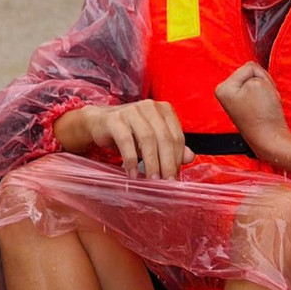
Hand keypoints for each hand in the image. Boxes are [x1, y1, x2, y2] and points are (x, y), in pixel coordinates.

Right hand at [53, 101, 193, 179]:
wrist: (100, 123)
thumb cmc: (131, 133)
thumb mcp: (153, 140)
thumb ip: (172, 148)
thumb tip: (190, 158)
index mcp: (164, 109)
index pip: (177, 136)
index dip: (177, 159)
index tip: (175, 178)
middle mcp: (149, 106)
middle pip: (164, 138)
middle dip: (167, 163)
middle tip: (166, 182)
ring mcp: (132, 110)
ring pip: (147, 139)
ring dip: (151, 162)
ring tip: (151, 180)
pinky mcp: (115, 119)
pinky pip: (126, 141)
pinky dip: (131, 160)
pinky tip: (133, 174)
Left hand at [215, 63, 290, 177]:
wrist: (272, 139)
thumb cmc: (264, 115)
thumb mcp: (259, 82)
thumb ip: (254, 70)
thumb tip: (252, 75)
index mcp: (223, 88)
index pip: (250, 66)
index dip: (262, 77)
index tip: (261, 94)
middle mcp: (226, 94)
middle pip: (252, 73)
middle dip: (264, 83)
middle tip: (265, 100)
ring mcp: (236, 100)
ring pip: (258, 82)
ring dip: (267, 90)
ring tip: (266, 104)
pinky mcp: (246, 106)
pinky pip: (261, 92)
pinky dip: (268, 97)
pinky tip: (267, 109)